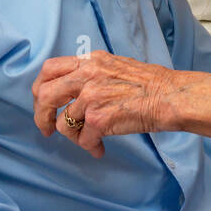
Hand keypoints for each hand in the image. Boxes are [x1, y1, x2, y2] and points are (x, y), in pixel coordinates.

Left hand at [31, 50, 176, 157]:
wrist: (170, 97)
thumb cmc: (151, 85)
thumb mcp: (116, 66)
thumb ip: (93, 74)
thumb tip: (74, 91)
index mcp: (90, 61)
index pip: (49, 68)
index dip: (41, 88)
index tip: (44, 102)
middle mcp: (87, 75)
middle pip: (45, 94)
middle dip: (42, 115)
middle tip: (47, 128)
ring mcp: (90, 97)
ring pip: (62, 123)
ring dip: (73, 137)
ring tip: (90, 140)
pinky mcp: (98, 119)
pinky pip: (82, 139)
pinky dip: (90, 147)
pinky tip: (100, 149)